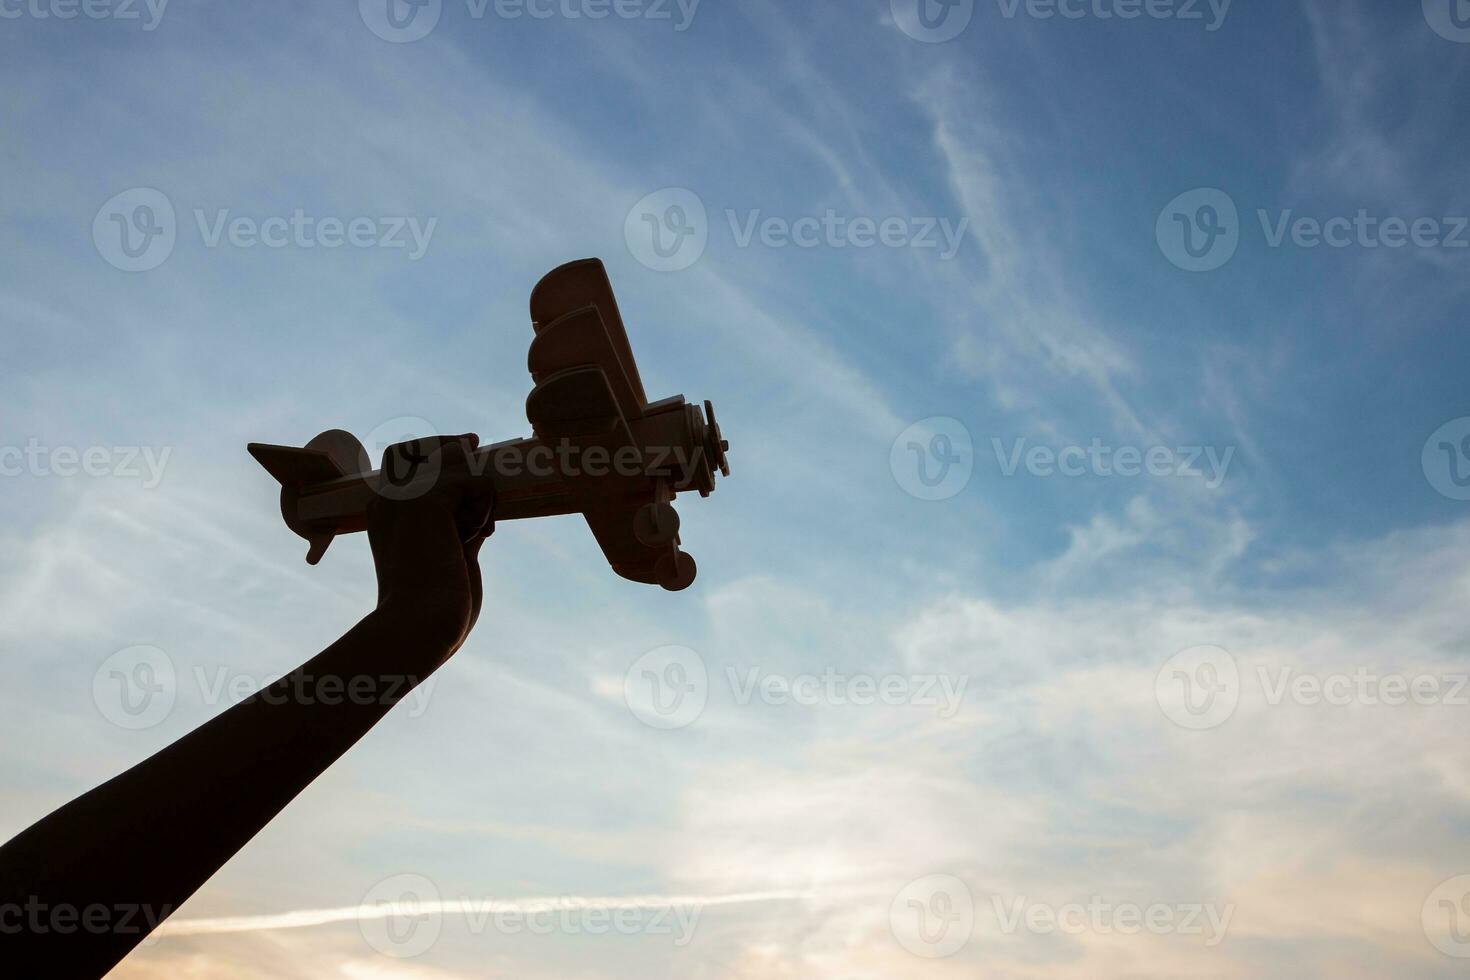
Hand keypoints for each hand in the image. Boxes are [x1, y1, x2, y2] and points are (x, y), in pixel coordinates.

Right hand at [366, 434, 494, 661]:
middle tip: (477, 449)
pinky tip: (473, 538)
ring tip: (473, 534)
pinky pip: (476, 483)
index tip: (469, 445)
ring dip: (477, 497)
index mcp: (384, 515)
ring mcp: (406, 496)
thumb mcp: (449, 555)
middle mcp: (388, 500)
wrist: (420, 625)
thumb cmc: (437, 605)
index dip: (436, 449)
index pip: (403, 461)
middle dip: (453, 448)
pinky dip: (485, 510)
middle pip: (417, 446)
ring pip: (456, 465)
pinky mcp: (428, 499)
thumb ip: (459, 525)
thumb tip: (483, 502)